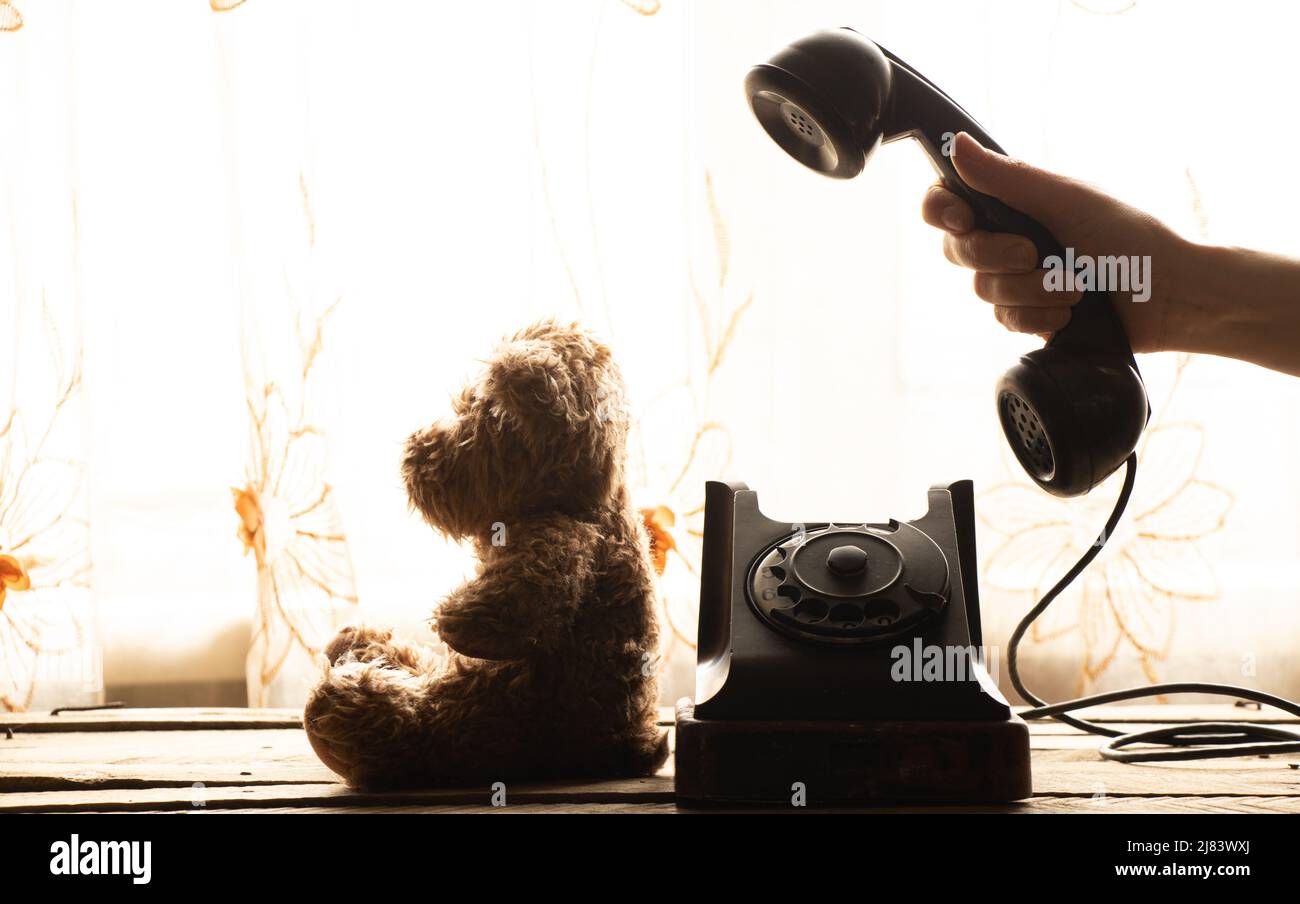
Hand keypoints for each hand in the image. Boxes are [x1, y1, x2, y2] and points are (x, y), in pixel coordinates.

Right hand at [921, 132, 1192, 353]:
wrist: (1171, 297)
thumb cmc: (1130, 238)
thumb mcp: (1065, 199)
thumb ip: (1006, 177)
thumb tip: (955, 143)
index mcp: (1014, 202)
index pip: (947, 202)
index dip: (942, 211)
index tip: (965, 219)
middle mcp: (1008, 238)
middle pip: (958, 251)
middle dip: (997, 256)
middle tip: (1035, 254)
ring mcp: (1018, 279)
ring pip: (983, 291)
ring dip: (1031, 290)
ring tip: (1075, 287)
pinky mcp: (1030, 315)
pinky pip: (1006, 320)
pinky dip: (1039, 316)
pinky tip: (1070, 312)